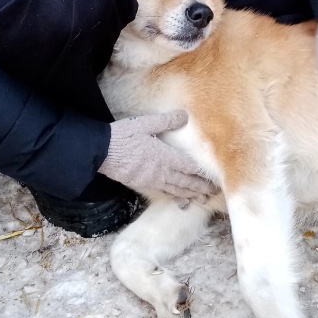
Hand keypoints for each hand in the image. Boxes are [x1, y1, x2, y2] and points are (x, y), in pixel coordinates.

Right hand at [99, 110, 214, 203]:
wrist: (100, 152)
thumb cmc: (122, 136)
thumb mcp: (144, 123)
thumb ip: (166, 121)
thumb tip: (185, 116)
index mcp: (164, 157)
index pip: (190, 168)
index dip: (203, 174)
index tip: (216, 178)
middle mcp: (161, 172)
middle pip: (186, 182)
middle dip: (201, 187)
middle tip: (214, 192)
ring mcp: (152, 180)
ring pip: (176, 190)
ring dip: (191, 194)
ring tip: (202, 198)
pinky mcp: (143, 183)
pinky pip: (164, 192)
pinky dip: (176, 197)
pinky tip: (181, 202)